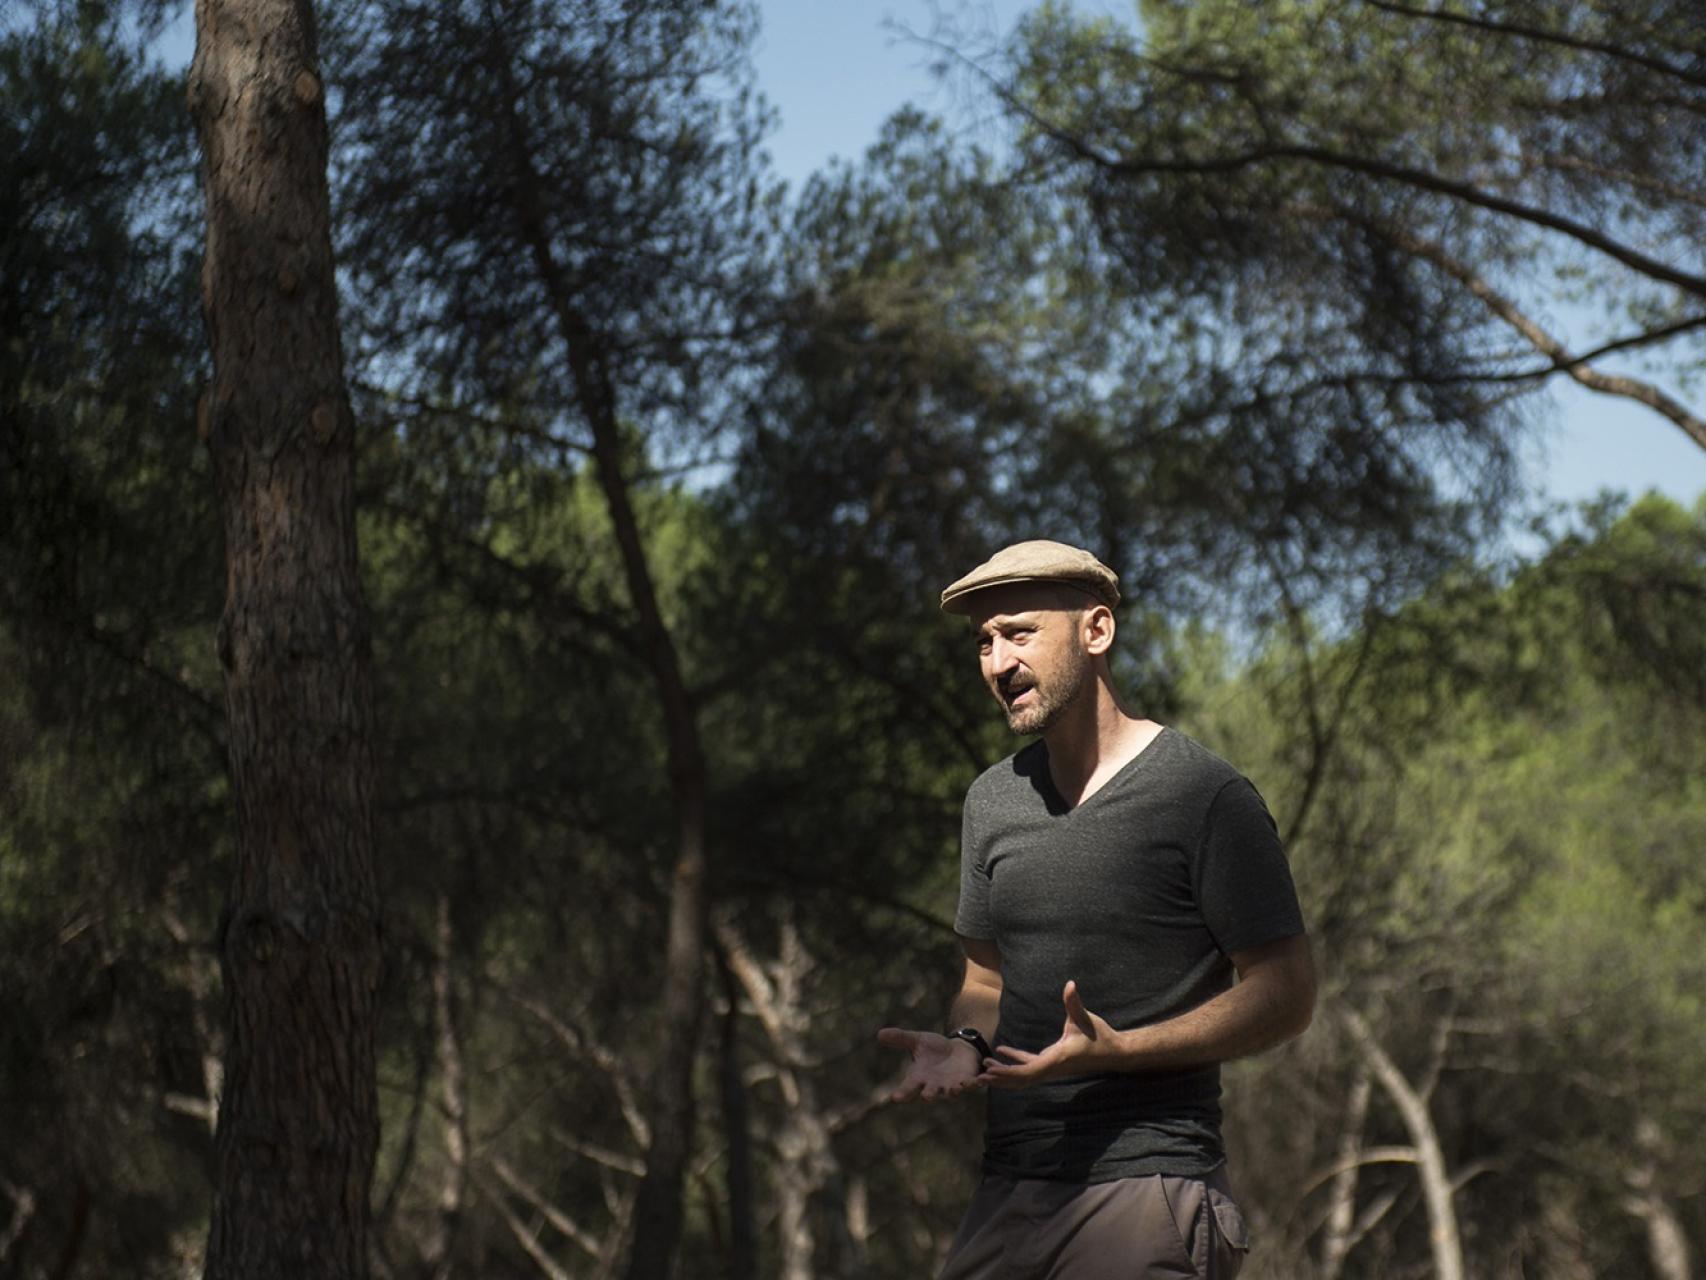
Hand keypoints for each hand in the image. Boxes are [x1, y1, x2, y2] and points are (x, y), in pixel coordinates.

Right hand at [876, 1027, 984, 1102]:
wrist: (957, 1050)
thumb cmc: (934, 1048)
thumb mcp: (917, 1040)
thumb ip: (900, 1038)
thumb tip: (879, 1034)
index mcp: (919, 1077)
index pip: (908, 1087)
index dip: (903, 1093)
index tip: (895, 1098)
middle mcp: (934, 1085)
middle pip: (930, 1092)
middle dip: (929, 1094)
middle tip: (925, 1096)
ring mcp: (951, 1085)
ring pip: (951, 1092)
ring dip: (953, 1091)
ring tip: (954, 1089)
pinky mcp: (967, 1081)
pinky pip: (971, 1085)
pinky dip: (974, 1084)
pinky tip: (978, 1081)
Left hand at [978, 981, 1123, 1088]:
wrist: (1115, 1052)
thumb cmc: (1100, 1036)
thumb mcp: (1084, 1019)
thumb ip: (1074, 1003)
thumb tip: (1070, 985)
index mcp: (1056, 1059)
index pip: (1027, 1072)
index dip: (1008, 1073)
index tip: (990, 1073)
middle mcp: (1051, 1067)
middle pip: (1021, 1079)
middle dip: (1001, 1078)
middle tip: (978, 1076)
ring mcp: (1052, 1067)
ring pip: (1024, 1076)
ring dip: (1006, 1074)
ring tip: (985, 1069)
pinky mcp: (1053, 1062)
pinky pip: (1030, 1066)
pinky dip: (1015, 1062)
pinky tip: (1001, 1052)